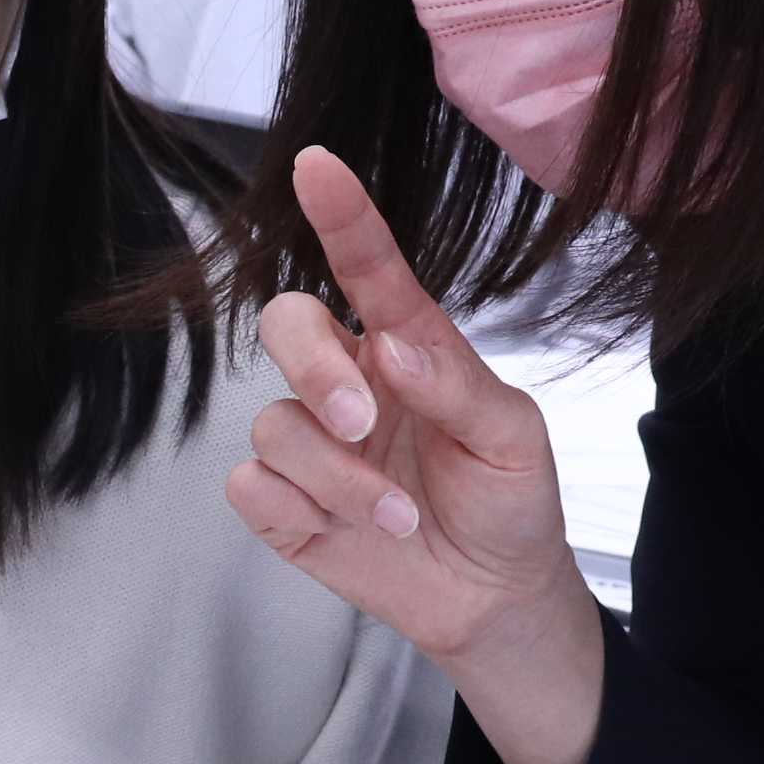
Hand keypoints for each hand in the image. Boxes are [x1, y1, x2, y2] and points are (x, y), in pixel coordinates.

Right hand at [233, 148, 609, 763]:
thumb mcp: (514, 438)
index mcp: (406, 346)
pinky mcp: (284, 503)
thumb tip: (393, 351)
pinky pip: (250, 485)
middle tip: (363, 420)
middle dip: (316, 367)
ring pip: (275, 424)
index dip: (342, 217)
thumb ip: (459, 388)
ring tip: (402, 517)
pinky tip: (346, 530)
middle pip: (286, 327)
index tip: (317, 165)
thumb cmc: (510, 501)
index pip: (368, 270)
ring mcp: (311, 443)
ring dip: (339, 476)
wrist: (495, 598)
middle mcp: (348, 381)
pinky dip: (297, 508)